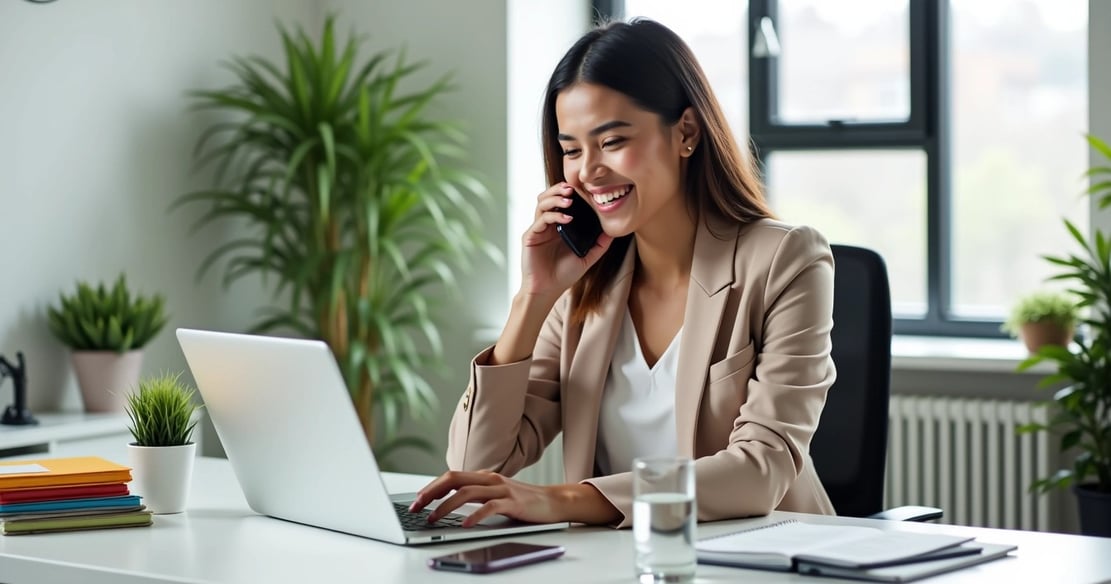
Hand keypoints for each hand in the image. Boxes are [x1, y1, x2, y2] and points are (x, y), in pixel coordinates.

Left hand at [410, 470, 561, 526]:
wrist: (552, 501)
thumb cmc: (522, 500)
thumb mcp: (494, 494)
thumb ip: (475, 494)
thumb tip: (448, 502)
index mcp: (483, 476)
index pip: (450, 477)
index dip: (431, 487)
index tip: (417, 500)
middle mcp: (490, 479)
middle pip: (453, 480)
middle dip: (431, 493)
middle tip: (416, 506)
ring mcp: (501, 489)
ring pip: (466, 493)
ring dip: (446, 506)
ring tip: (433, 518)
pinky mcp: (512, 502)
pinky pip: (489, 507)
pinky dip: (475, 516)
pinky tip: (465, 524)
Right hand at [521, 182, 613, 299]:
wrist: (547, 291)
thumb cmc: (564, 275)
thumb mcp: (587, 257)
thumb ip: (599, 244)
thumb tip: (613, 230)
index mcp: (558, 226)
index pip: (561, 201)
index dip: (570, 192)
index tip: (583, 188)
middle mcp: (546, 224)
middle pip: (548, 197)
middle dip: (559, 189)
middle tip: (572, 188)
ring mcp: (538, 229)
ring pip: (542, 204)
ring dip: (555, 198)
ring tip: (569, 200)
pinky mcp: (530, 236)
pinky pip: (540, 220)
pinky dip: (554, 215)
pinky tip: (567, 219)